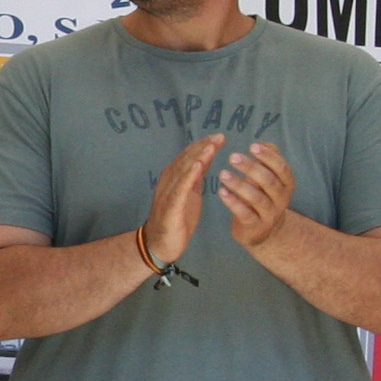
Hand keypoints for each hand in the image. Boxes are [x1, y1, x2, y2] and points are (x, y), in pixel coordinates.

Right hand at [143, 133, 221, 265]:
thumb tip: (206, 159)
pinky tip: (198, 166)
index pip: (190, 156)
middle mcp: (170, 180)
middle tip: (219, 137)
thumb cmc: (177, 219)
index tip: (219, 137)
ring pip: (184, 170)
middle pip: (187, 159)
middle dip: (203, 147)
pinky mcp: (171, 205)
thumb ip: (196, 177)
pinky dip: (188, 175)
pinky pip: (180, 188)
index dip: (203, 145)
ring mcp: (169, 192)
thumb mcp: (191, 194)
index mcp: (176, 177)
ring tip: (210, 146)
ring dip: (197, 157)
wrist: (161, 243)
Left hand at [216, 139, 296, 253]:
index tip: (252, 146)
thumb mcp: (269, 177)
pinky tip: (221, 191)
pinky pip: (245, 213)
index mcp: (287, 183)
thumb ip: (268, 159)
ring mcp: (270, 214)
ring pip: (256, 198)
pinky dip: (233, 202)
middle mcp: (282, 198)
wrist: (263, 229)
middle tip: (233, 156)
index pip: (282, 168)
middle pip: (269, 181)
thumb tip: (262, 143)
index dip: (268, 157)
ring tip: (223, 173)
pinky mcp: (256, 226)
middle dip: (251, 167)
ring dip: (239, 184)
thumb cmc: (264, 195)